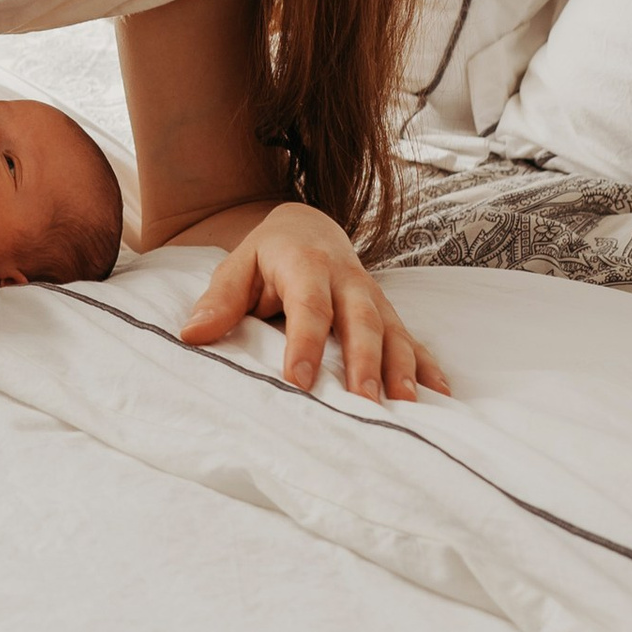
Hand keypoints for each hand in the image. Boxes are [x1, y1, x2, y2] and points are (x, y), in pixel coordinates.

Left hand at [178, 202, 447, 400]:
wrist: (308, 225)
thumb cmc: (267, 255)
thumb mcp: (236, 267)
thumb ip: (219, 300)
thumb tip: (192, 333)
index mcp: (307, 266)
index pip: (308, 308)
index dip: (304, 345)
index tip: (298, 383)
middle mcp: (348, 280)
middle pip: (362, 321)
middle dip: (364, 362)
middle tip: (363, 401)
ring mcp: (374, 297)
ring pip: (394, 332)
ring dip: (402, 369)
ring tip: (407, 406)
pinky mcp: (388, 313)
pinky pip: (412, 339)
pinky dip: (427, 366)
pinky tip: (440, 394)